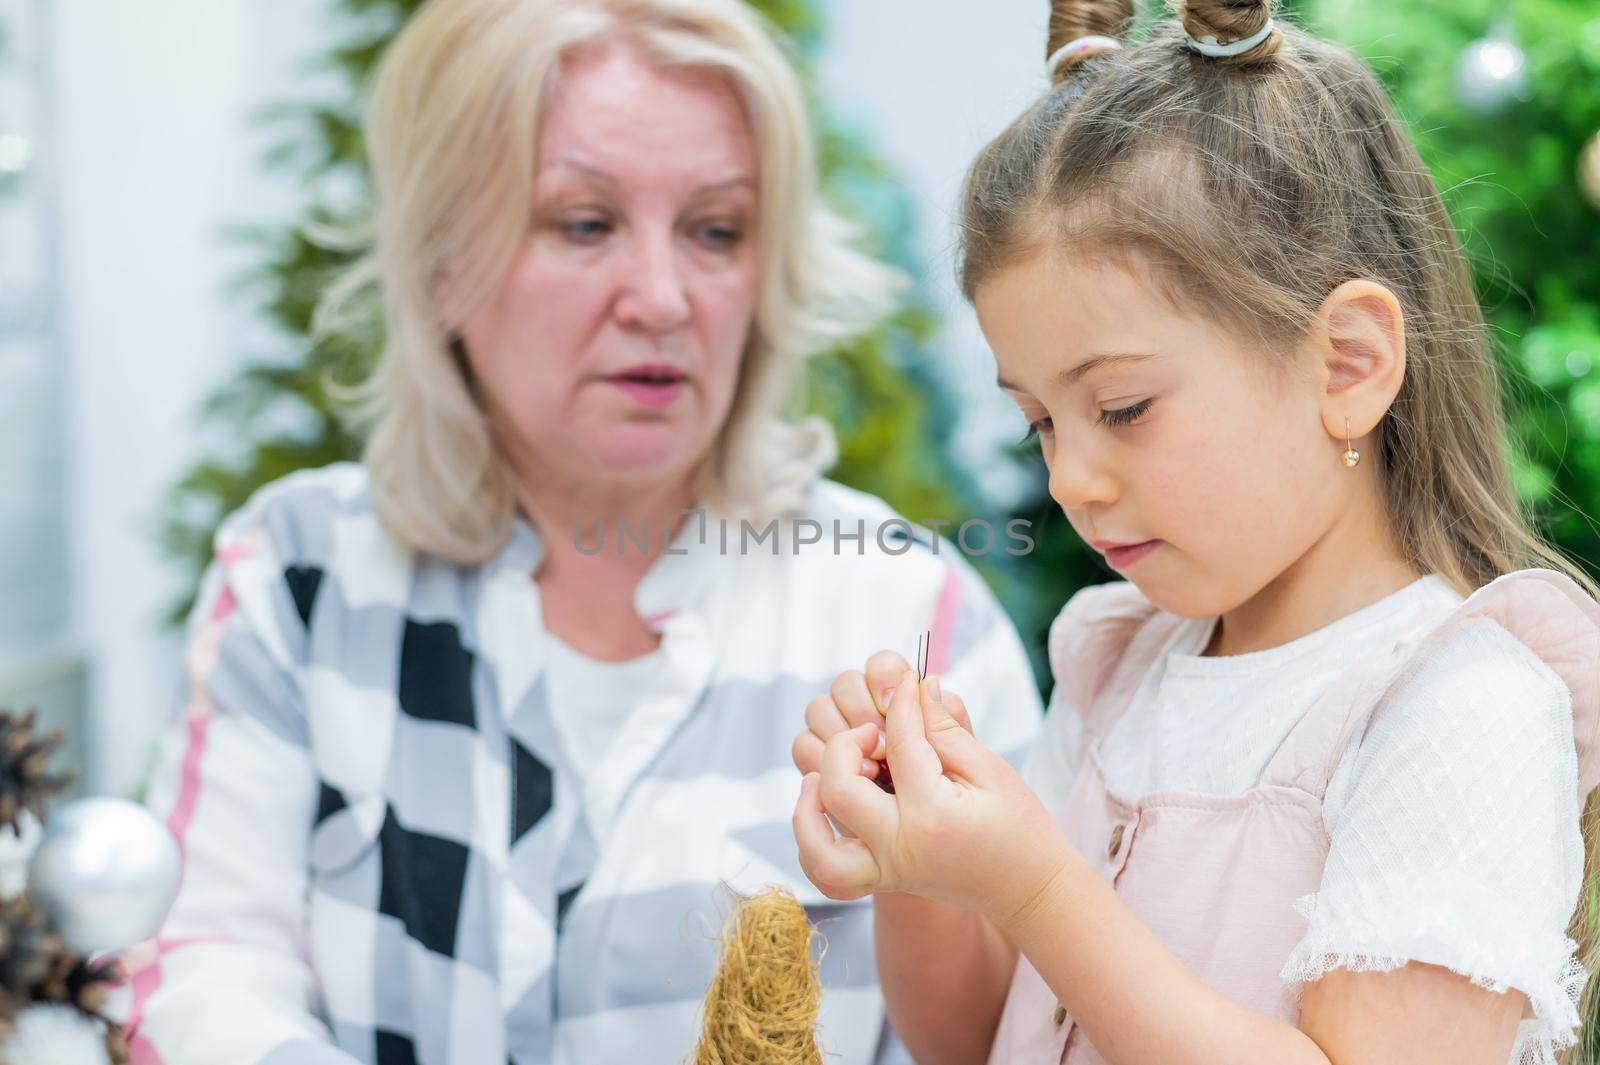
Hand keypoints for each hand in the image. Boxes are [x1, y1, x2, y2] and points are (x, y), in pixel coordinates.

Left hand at [792, 670, 1068, 927]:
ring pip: (816, 845)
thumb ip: (945, 729)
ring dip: (810, 800)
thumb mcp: (990, 769)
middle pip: (839, 788)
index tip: (906, 682)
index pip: (898, 743)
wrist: (1031, 891)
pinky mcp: (881, 881)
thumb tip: (914, 685)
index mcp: (933, 815)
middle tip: (873, 730)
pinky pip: (825, 872)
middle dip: (845, 745)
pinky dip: (812, 838)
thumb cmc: (1020, 826)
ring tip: (824, 772)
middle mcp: (900, 848)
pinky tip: (823, 803)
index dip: (901, 702)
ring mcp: (887, 871)